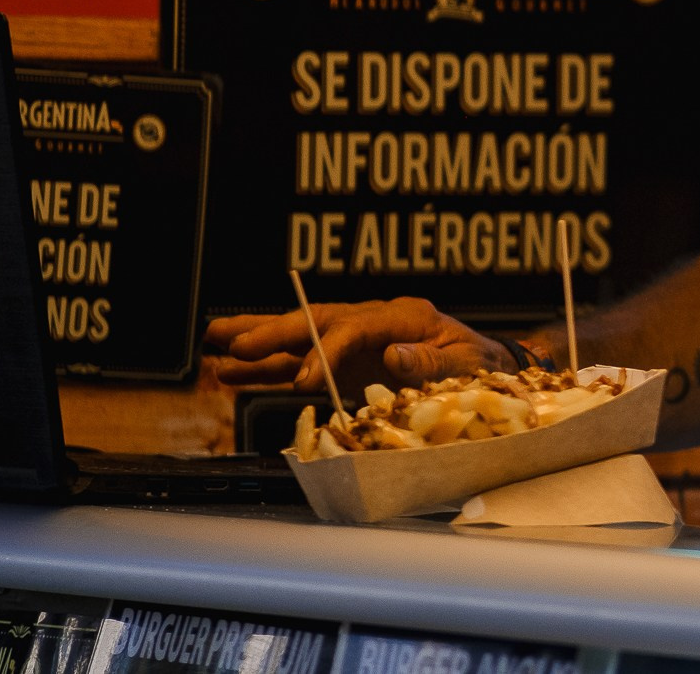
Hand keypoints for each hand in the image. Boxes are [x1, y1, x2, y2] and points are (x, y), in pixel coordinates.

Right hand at [202, 297, 510, 393]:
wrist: (487, 365)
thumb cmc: (480, 364)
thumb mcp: (467, 363)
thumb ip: (432, 361)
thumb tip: (394, 356)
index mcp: (405, 317)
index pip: (356, 327)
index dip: (326, 352)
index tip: (303, 382)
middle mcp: (375, 322)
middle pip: (317, 321)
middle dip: (274, 332)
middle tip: (233, 344)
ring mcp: (357, 341)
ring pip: (300, 336)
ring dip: (257, 341)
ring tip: (212, 344)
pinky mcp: (346, 361)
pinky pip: (299, 361)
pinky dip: (266, 367)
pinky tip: (231, 372)